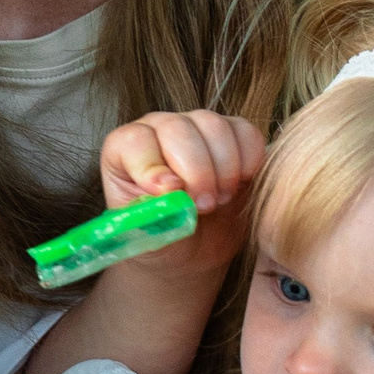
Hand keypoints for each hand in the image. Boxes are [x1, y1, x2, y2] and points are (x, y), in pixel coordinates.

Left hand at [97, 109, 265, 280]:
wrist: (194, 247)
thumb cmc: (163, 238)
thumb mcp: (148, 235)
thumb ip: (153, 213)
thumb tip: (171, 189)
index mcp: (124, 150)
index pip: (134, 140)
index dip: (152, 166)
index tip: (171, 193)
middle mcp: (158, 130)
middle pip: (178, 128)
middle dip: (196, 172)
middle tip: (203, 207)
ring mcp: (196, 126)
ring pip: (213, 126)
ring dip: (224, 169)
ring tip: (219, 200)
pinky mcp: (232, 133)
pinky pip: (245, 133)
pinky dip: (249, 161)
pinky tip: (239, 185)